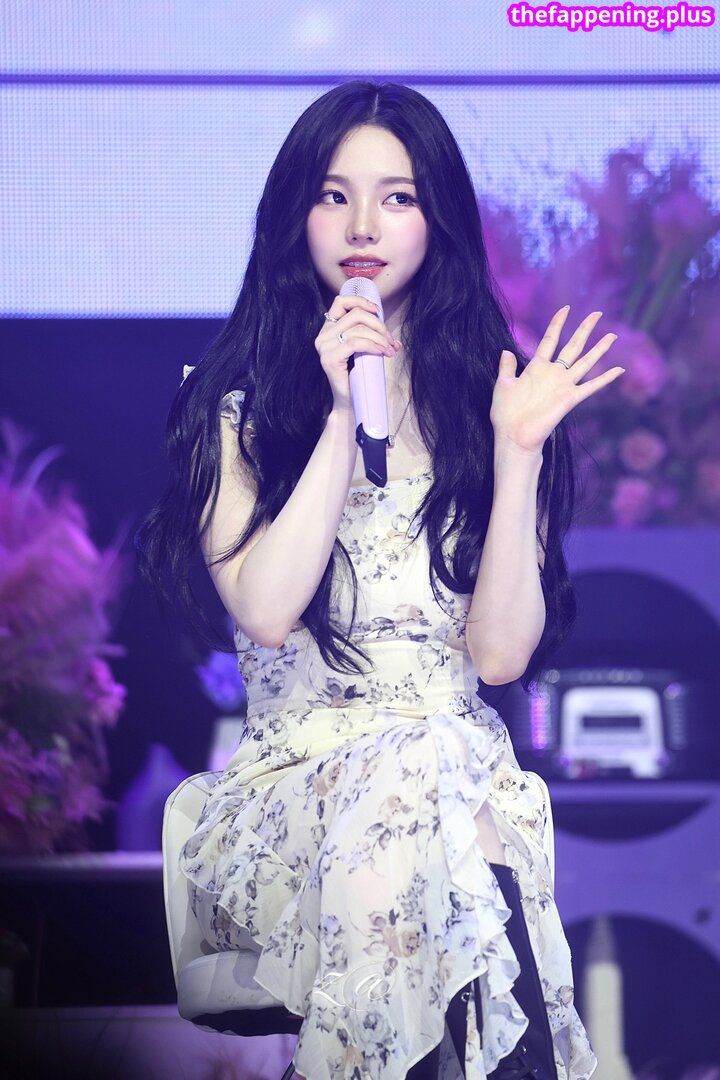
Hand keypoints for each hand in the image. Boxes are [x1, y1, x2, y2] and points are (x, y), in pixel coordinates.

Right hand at [314, 295, 400, 410]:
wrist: (350, 403)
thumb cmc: (358, 377)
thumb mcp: (366, 351)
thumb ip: (374, 338)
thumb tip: (394, 338)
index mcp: (328, 329)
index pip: (340, 301)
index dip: (361, 301)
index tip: (377, 312)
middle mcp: (322, 336)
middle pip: (356, 314)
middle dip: (378, 325)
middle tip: (390, 341)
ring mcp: (324, 347)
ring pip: (358, 328)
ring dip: (379, 337)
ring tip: (389, 349)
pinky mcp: (329, 358)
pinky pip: (356, 343)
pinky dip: (373, 345)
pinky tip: (383, 352)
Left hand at [489, 307, 623, 454]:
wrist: (514, 435)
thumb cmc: (505, 413)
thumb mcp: (503, 385)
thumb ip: (506, 367)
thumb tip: (506, 350)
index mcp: (536, 367)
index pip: (550, 339)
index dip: (558, 323)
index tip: (565, 308)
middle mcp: (553, 373)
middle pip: (573, 346)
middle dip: (585, 329)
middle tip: (597, 313)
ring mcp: (563, 385)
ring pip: (585, 362)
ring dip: (599, 349)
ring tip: (612, 336)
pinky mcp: (570, 399)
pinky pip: (591, 386)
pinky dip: (605, 379)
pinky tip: (619, 370)